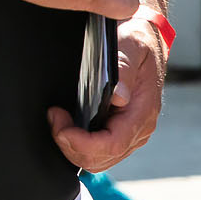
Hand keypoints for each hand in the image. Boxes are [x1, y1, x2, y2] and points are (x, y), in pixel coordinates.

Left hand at [50, 15, 166, 171]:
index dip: (83, 144)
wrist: (146, 39)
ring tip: (59, 120)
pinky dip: (78, 145)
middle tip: (55, 119)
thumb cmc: (138, 40)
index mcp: (143, 112)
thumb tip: (117, 97)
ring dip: (72, 147)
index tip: (61, 127)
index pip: (112, 144)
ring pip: (98, 161)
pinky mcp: (120, 132)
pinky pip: (98, 153)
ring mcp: (131, 134)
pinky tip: (68, 126)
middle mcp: (139, 128)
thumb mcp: (132, 45)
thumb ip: (123, 69)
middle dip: (71, 146)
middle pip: (101, 159)